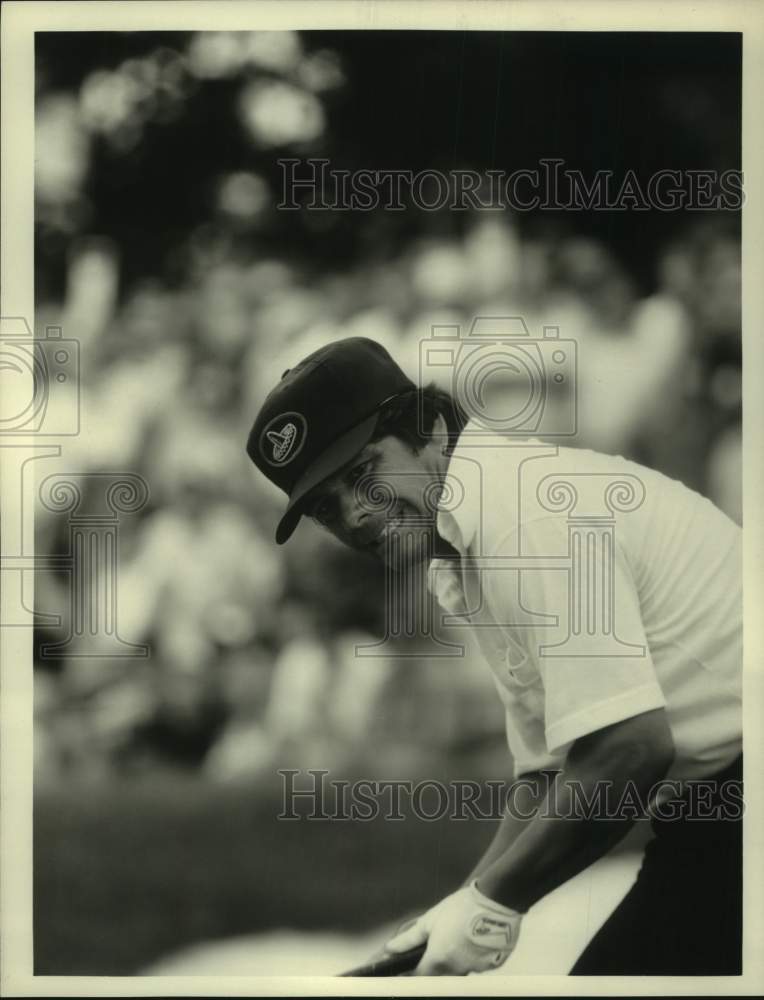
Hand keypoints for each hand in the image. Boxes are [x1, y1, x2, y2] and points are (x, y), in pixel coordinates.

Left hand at [384, 881, 522, 974]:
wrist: (495, 900)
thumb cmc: (462, 907)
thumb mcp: (430, 919)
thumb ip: (409, 939)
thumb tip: (390, 949)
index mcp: (439, 960)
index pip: (419, 978)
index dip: (411, 974)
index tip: (407, 970)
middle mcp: (457, 970)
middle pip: (440, 977)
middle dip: (434, 967)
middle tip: (438, 946)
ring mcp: (476, 969)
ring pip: (460, 971)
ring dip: (456, 960)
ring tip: (459, 937)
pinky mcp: (493, 965)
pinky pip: (479, 965)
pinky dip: (474, 956)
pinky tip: (475, 938)